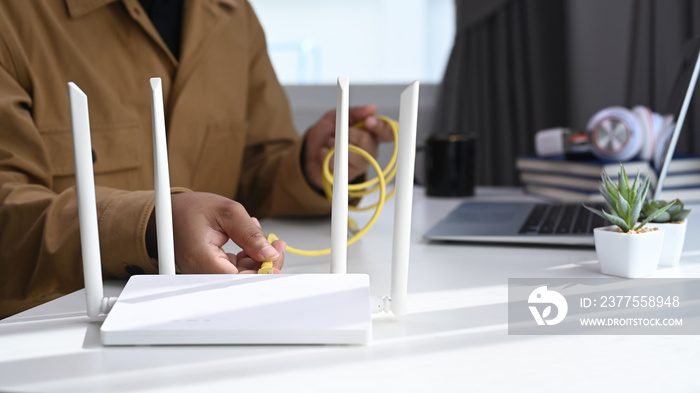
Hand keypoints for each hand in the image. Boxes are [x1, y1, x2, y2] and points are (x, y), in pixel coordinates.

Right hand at [148, 192, 284, 273]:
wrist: (170, 212)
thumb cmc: (190, 210)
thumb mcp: (226, 212)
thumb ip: (249, 233)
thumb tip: (269, 252)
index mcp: (200, 258)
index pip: (235, 280)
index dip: (259, 275)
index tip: (275, 264)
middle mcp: (202, 272)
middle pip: (242, 281)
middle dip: (264, 264)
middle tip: (276, 245)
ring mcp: (207, 274)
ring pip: (242, 276)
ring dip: (258, 259)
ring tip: (262, 236)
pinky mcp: (213, 272)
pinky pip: (237, 271)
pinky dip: (248, 258)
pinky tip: (250, 241)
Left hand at [303, 104, 394, 189]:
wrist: (309, 153)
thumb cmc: (325, 135)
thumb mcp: (336, 117)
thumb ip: (354, 112)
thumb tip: (372, 108)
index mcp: (371, 134)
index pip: (387, 132)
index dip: (381, 127)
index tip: (368, 121)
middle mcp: (370, 151)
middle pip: (366, 141)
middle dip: (346, 134)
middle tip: (337, 133)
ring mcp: (361, 165)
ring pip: (351, 153)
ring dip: (333, 145)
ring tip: (328, 144)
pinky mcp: (349, 176)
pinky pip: (338, 164)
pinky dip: (326, 155)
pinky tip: (325, 155)